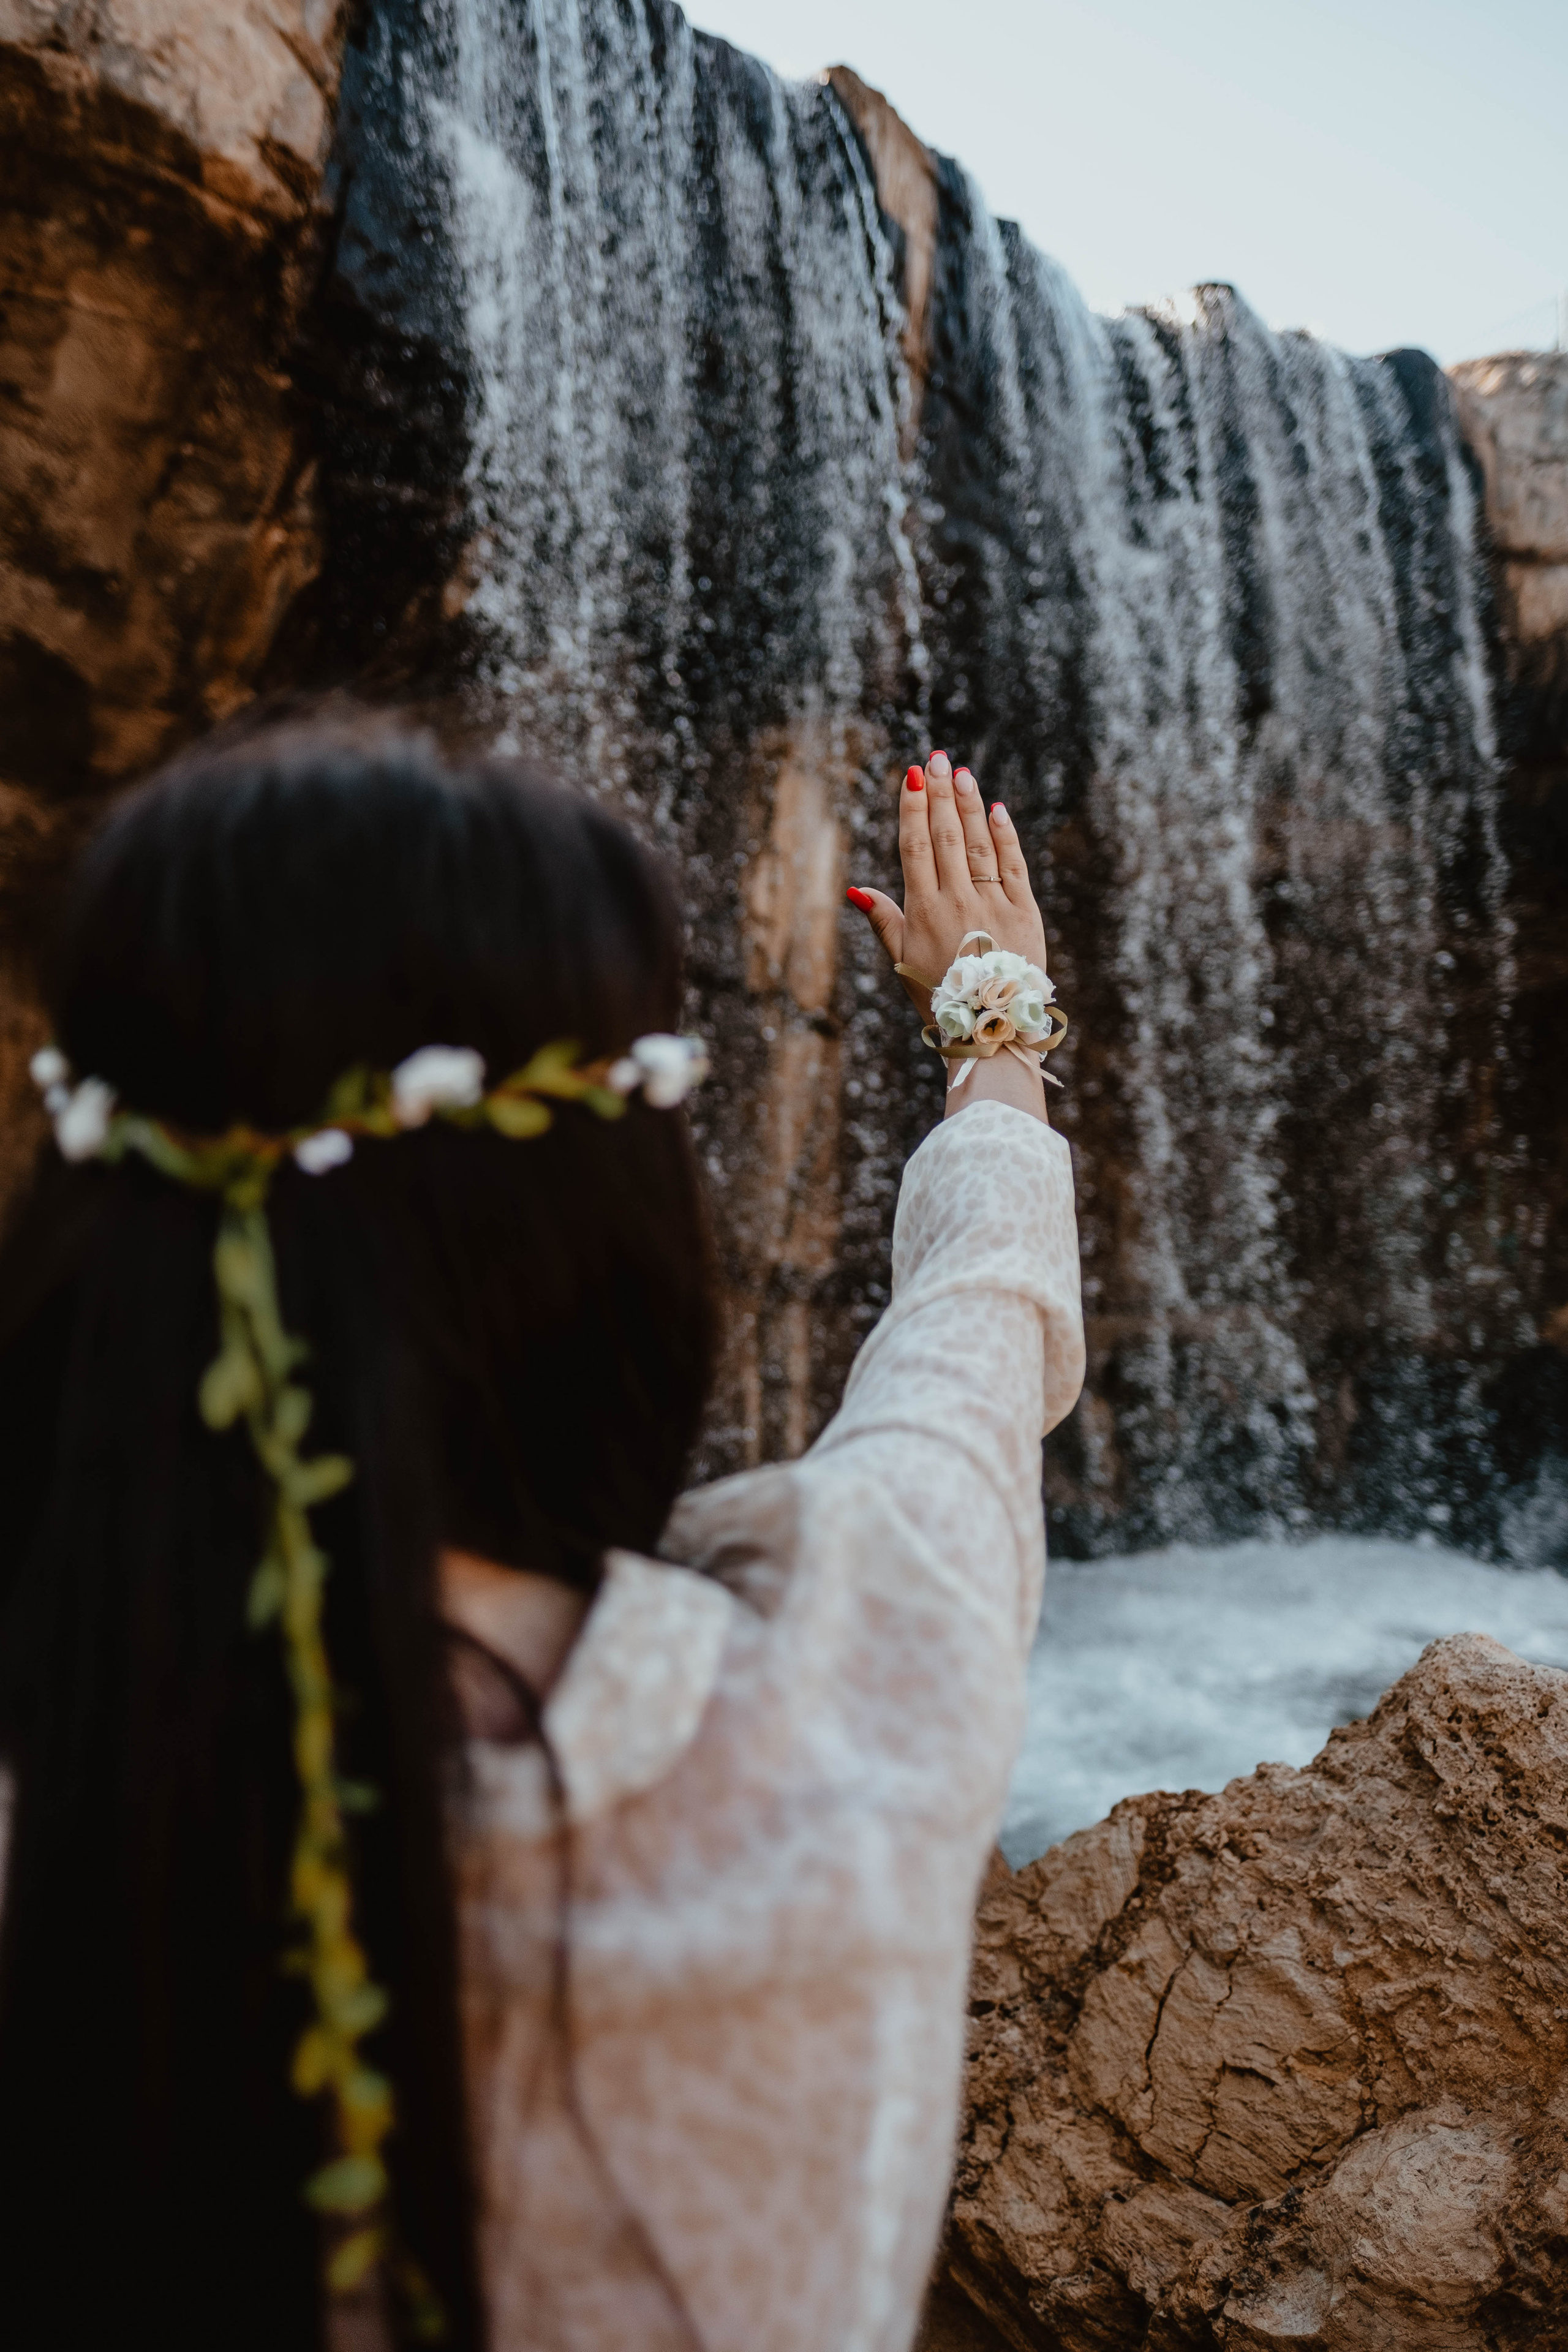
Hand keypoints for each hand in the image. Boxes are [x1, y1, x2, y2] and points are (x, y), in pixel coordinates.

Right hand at [847, 752, 1051, 1124]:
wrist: (991, 1028)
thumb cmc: (939, 998)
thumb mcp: (903, 960)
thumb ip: (883, 920)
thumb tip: (855, 889)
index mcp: (924, 911)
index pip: (916, 848)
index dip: (913, 809)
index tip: (912, 776)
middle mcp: (957, 901)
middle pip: (946, 835)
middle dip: (940, 794)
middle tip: (937, 758)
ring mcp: (992, 904)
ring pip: (978, 843)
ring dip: (969, 805)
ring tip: (962, 773)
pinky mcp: (1024, 912)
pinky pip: (1012, 865)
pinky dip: (1004, 835)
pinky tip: (996, 810)